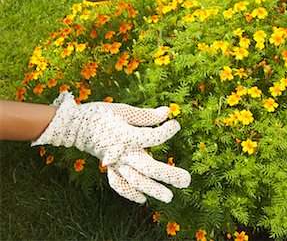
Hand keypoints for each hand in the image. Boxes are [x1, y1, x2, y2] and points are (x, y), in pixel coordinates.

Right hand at [32, 91, 190, 202]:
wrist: (75, 125)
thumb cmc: (102, 114)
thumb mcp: (124, 110)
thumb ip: (146, 115)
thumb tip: (168, 112)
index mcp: (126, 135)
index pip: (152, 137)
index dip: (167, 131)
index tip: (176, 125)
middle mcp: (122, 153)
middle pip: (148, 168)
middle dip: (168, 175)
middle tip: (186, 180)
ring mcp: (115, 164)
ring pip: (135, 181)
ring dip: (153, 190)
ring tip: (169, 197)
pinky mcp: (109, 168)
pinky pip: (119, 184)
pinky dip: (129, 193)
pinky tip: (142, 200)